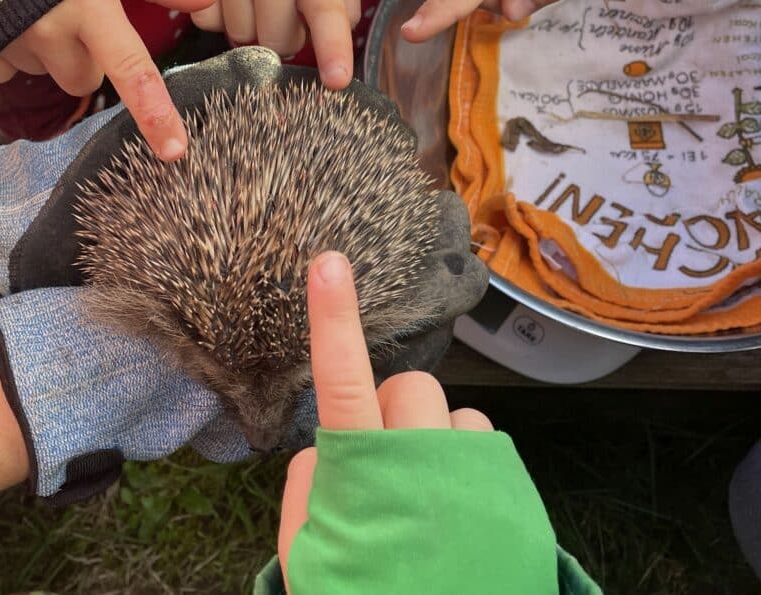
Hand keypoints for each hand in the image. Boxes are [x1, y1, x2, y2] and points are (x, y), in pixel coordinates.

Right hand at [0, 0, 220, 160]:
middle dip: (86, 55)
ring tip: (35, 5)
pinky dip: (12, 51)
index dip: (154, 112)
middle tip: (72, 11)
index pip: (130, 69)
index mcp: (88, 8)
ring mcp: (10, 46)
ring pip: (49, 75)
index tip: (173, 150)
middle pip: (86, 79)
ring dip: (49, 51)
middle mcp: (49, 33)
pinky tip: (7, 16)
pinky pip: (10, 71)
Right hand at [186, 0, 359, 89]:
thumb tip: (330, 48)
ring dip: (250, 27)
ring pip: (239, 37)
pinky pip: (206, 22)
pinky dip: (219, 16)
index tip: (336, 81)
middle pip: (275, 43)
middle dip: (283, 36)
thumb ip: (342, 3)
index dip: (333, 52)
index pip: (327, 15)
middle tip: (286, 7)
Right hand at [278, 251, 492, 586]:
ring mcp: (478, 478)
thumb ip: (304, 488)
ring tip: (428, 498)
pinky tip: (461, 513)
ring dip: (436, 441)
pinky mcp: (516, 497)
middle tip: (384, 467)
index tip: (329, 263)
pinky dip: (469, 465)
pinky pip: (488, 448)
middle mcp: (426, 463)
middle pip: (410, 388)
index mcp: (365, 475)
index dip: (333, 320)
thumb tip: (330, 449)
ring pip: (456, 417)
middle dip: (393, 413)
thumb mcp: (307, 556)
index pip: (342, 381)